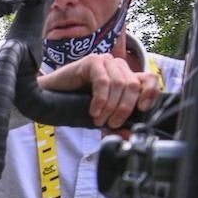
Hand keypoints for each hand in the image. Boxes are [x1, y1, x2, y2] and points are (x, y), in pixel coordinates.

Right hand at [37, 53, 161, 129]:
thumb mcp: (100, 115)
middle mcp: (118, 66)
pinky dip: (100, 100)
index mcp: (125, 76)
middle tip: (112, 123)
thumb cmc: (73, 103)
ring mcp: (105, 62)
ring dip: (110, 107)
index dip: (150, 94)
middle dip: (124, 108)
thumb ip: (114, 124)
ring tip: (98, 119)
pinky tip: (93, 111)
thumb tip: (129, 136)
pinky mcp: (92, 62)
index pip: (149, 79)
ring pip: (119, 84)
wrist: (47, 95)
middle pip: (133, 85)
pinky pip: (103, 82)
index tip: (142, 110)